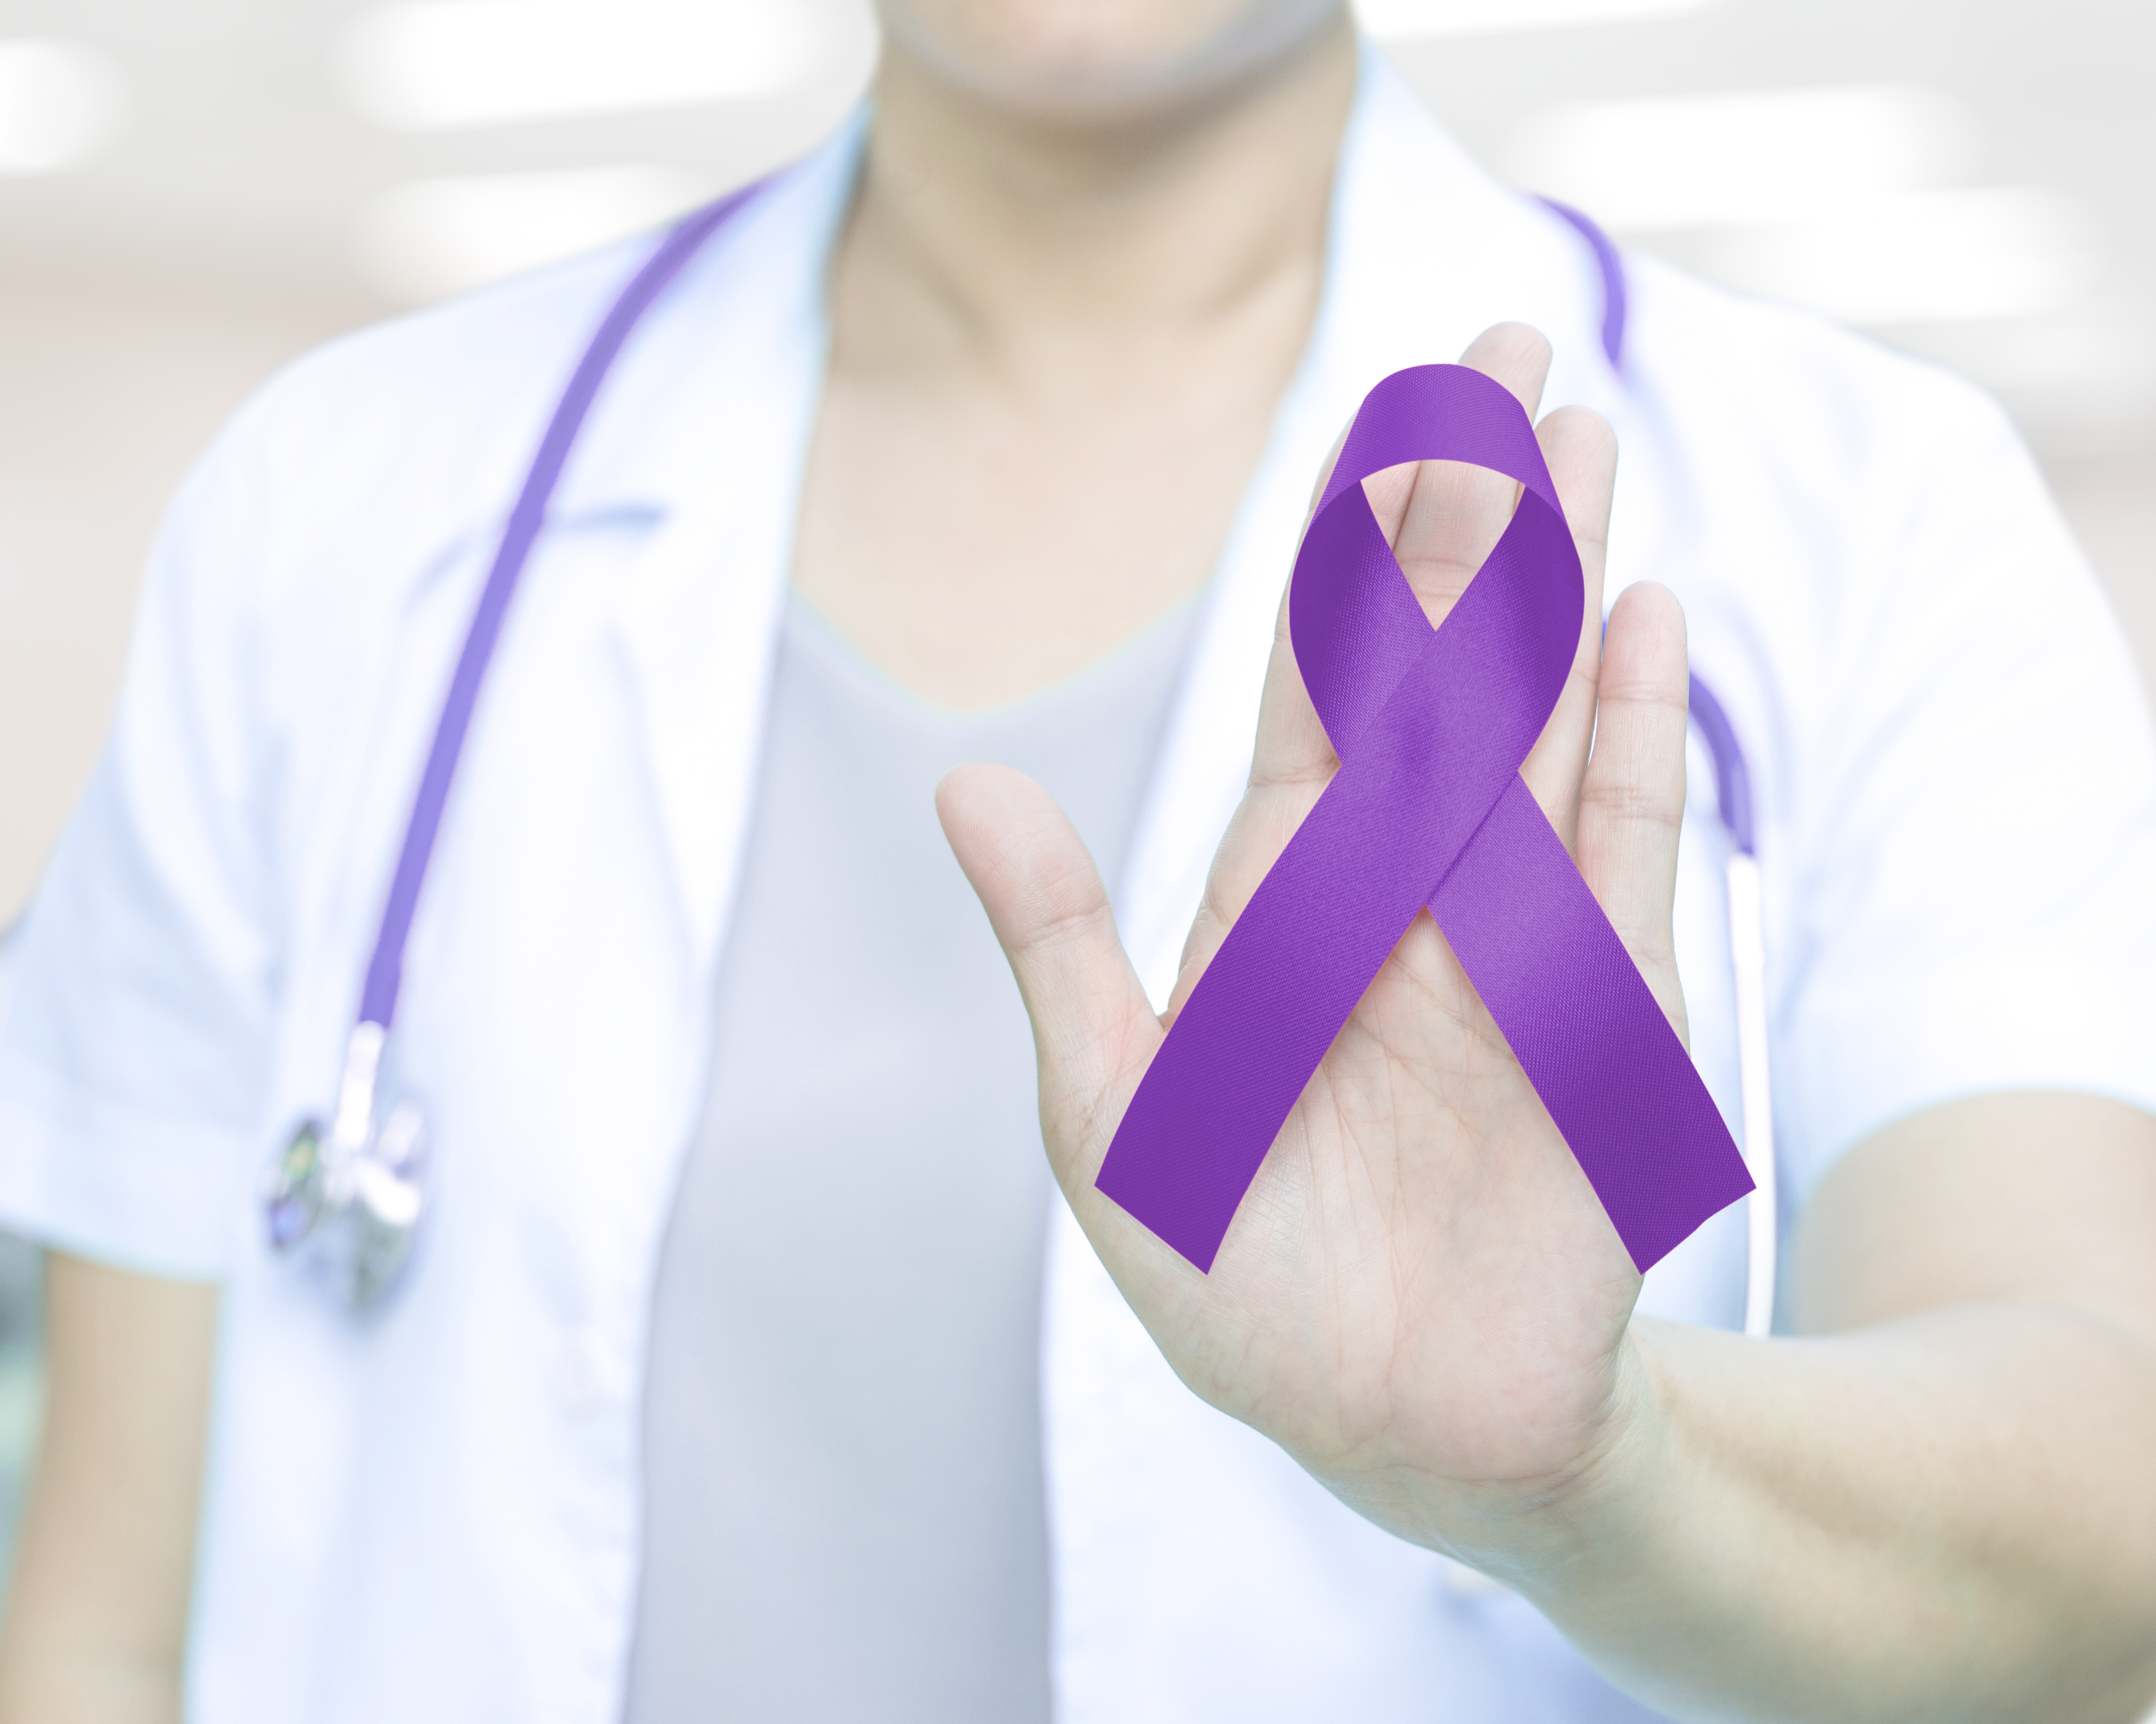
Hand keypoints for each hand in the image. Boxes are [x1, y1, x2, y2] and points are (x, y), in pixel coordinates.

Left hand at [937, 323, 1692, 1570]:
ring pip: (1537, 724)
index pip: (1317, 685)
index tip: (1385, 422)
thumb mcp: (1114, 1118)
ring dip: (1558, 588)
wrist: (1392, 1426)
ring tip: (1581, 443)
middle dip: (1469, 516)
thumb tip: (964, 784)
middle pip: (1439, 666)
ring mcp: (1508, 938)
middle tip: (1506, 350)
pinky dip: (1635, 744)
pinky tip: (1643, 624)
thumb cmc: (1241, 1282)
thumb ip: (1058, 949)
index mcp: (1279, 898)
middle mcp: (1398, 888)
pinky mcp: (1602, 1014)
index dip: (1346, 553)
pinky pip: (1626, 853)